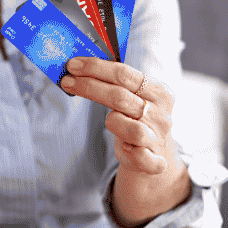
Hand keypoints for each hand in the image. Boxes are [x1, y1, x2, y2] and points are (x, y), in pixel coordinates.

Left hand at [61, 57, 175, 175]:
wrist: (156, 155)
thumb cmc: (136, 120)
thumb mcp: (133, 98)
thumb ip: (114, 83)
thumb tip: (79, 66)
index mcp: (159, 92)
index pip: (124, 74)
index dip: (96, 68)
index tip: (73, 65)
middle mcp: (160, 114)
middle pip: (121, 97)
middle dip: (90, 87)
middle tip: (67, 81)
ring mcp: (158, 138)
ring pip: (132, 129)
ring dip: (114, 122)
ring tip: (110, 121)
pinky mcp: (155, 162)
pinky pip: (141, 157)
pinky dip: (131, 153)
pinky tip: (125, 148)